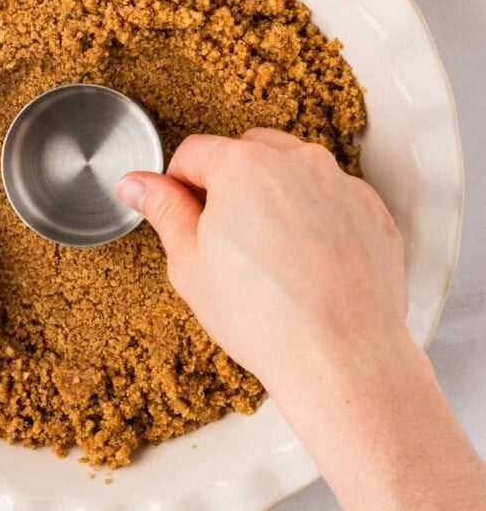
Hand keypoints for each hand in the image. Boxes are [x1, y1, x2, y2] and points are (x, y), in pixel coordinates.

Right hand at [117, 128, 407, 392]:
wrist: (339, 358)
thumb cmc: (263, 316)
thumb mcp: (190, 263)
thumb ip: (163, 210)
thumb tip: (137, 183)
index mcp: (244, 166)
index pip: (193, 153)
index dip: (178, 185)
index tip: (183, 216)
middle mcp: (298, 161)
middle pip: (247, 152)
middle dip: (230, 184)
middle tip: (226, 239)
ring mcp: (341, 184)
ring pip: (294, 172)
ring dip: (275, 197)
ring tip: (271, 255)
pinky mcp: (372, 211)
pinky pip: (332, 199)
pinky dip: (316, 218)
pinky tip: (307, 263)